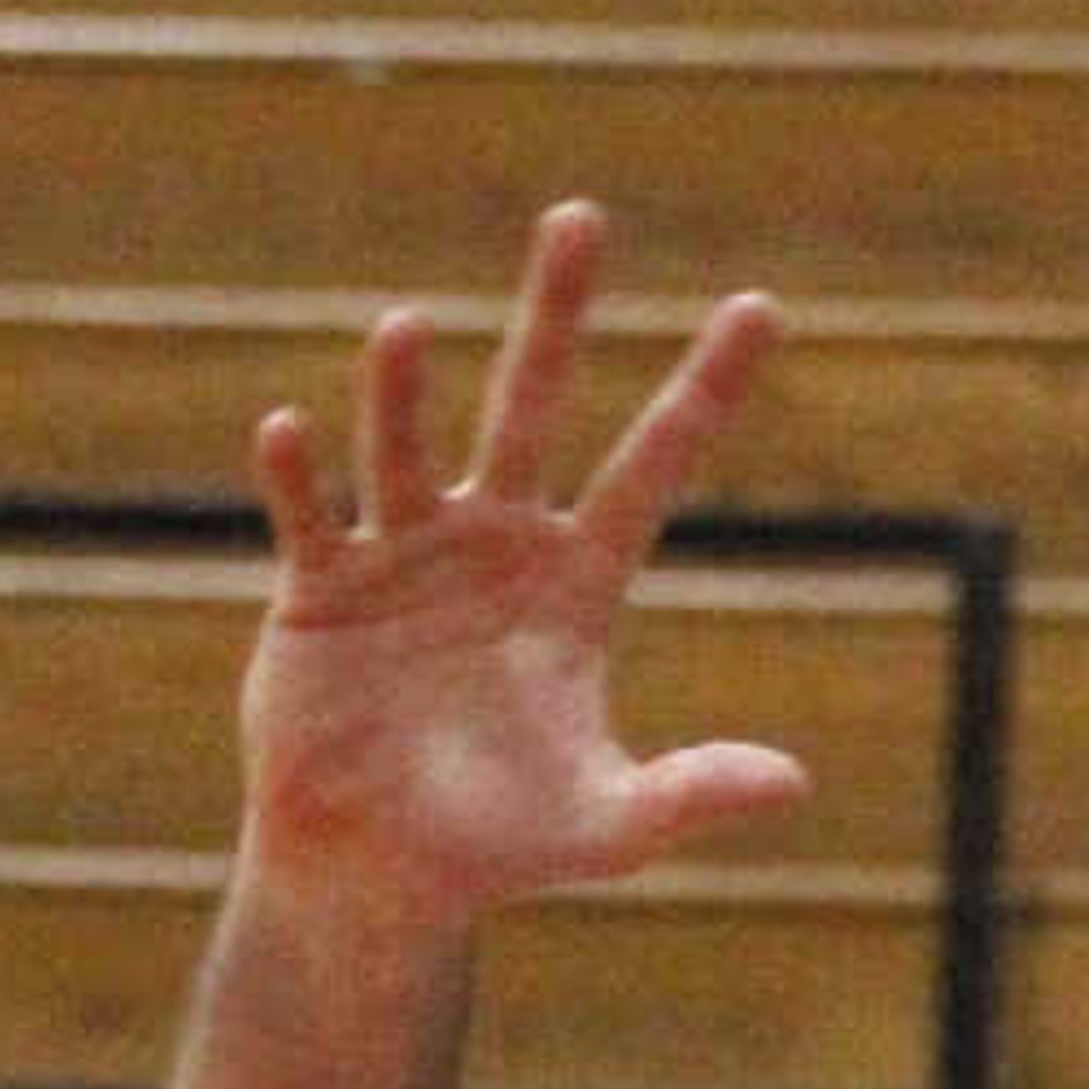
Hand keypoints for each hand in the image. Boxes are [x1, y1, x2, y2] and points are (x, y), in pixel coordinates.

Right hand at [240, 203, 802, 922]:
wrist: (376, 872)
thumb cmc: (500, 846)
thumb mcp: (607, 826)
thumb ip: (692, 796)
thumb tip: (797, 786)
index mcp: (577, 584)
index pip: (653, 467)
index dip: (704, 390)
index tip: (761, 305)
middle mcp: (497, 544)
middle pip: (534, 405)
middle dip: (556, 316)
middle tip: (581, 215)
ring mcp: (405, 555)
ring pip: (410, 447)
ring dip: (403, 392)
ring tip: (404, 329)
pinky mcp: (320, 589)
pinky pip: (311, 517)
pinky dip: (299, 476)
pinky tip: (291, 431)